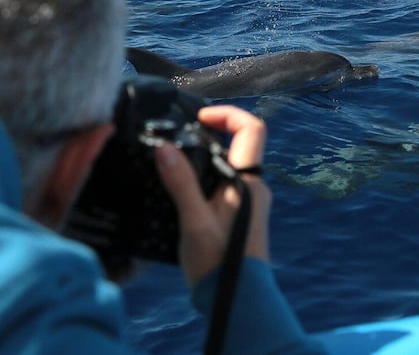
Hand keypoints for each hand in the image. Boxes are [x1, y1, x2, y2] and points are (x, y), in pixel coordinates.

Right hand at [155, 105, 270, 285]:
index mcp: (249, 181)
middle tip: (180, 135)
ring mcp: (249, 202)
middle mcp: (254, 187)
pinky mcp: (240, 215)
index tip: (200, 117)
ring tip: (175, 161)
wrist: (236, 303)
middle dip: (211, 133)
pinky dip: (207, 175)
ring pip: (231, 164)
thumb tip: (164, 147)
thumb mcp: (193, 221)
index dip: (228, 114)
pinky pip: (226, 182)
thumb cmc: (218, 263)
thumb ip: (180, 182)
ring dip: (207, 156)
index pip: (252, 129)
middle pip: (240, 143)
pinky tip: (182, 189)